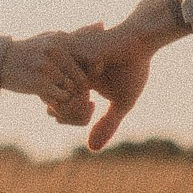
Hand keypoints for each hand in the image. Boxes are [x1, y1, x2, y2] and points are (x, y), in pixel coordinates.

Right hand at [0, 31, 98, 124]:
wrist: (0, 61)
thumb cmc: (31, 49)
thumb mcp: (53, 37)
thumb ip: (79, 34)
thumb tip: (103, 24)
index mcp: (62, 40)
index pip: (90, 60)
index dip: (90, 73)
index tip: (84, 78)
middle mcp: (55, 51)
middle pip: (82, 78)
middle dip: (80, 88)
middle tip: (74, 92)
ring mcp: (46, 67)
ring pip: (72, 89)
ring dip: (69, 96)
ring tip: (61, 94)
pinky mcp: (38, 83)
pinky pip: (61, 98)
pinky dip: (59, 102)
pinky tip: (50, 98)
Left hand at [69, 0, 184, 149]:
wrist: (141, 42)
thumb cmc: (132, 69)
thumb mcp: (120, 103)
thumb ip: (106, 124)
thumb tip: (92, 149)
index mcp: (76, 83)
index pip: (56, 108)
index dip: (69, 118)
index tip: (91, 111)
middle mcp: (68, 73)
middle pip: (51, 104)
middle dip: (70, 115)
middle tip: (90, 106)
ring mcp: (68, 63)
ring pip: (55, 94)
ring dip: (73, 104)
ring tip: (90, 99)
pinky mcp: (73, 53)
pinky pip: (64, 80)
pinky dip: (77, 89)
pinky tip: (92, 84)